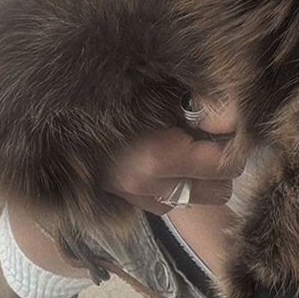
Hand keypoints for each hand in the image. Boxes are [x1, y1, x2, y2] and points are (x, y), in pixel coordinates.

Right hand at [101, 100, 241, 214]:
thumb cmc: (116, 96)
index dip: (234, 141)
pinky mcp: (135, 207)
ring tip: (187, 143)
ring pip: (201, 197)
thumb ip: (205, 103)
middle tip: (209, 132)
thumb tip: (238, 117)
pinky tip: (168, 155)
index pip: (226, 165)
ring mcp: (141, 203)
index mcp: (157, 159)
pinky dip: (182, 180)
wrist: (60, 116)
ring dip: (204, 174)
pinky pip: (178, 198)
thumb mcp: (162, 90)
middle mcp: (150, 190)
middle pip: (221, 189)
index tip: (228, 121)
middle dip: (223, 161)